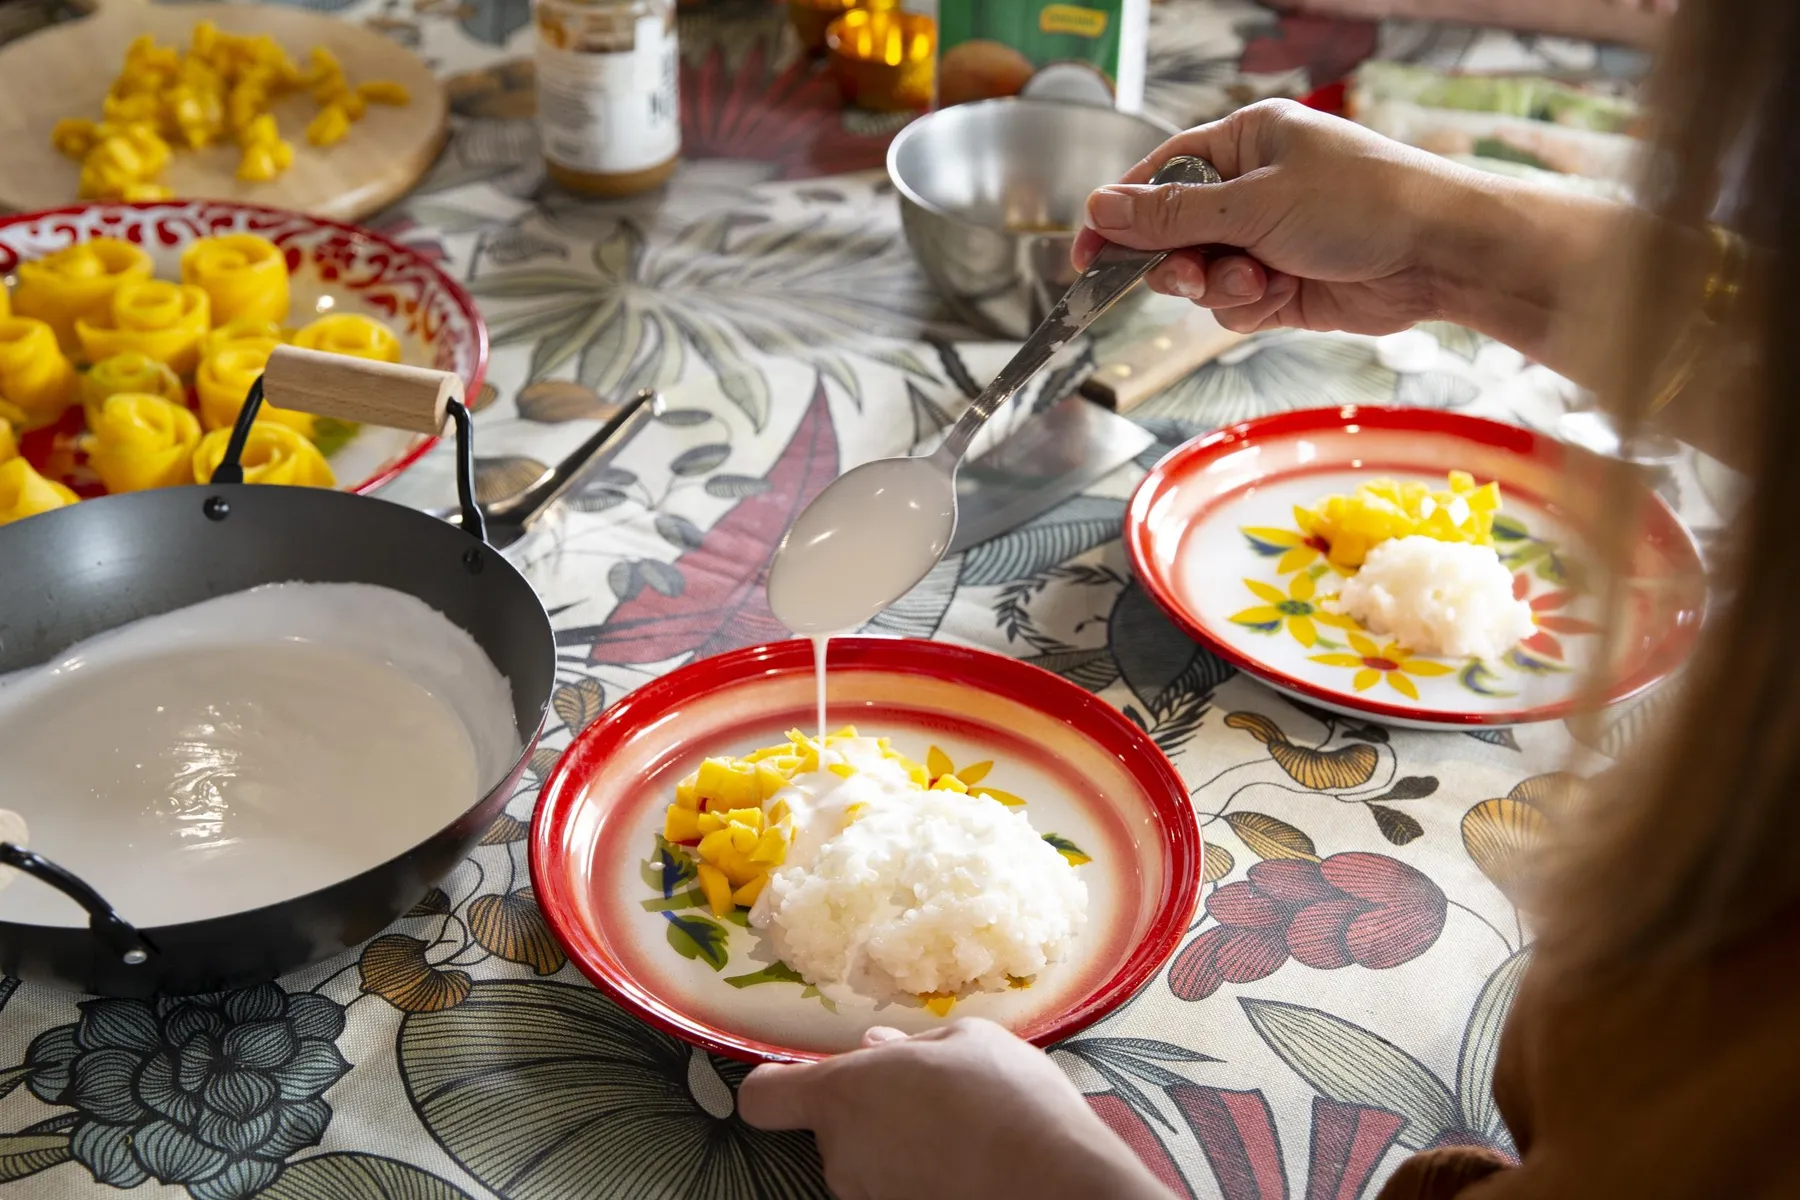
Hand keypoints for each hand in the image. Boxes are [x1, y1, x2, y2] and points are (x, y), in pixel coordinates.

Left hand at [738, 1019, 1171, 1199]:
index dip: (776, 1084)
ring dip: (898, 1147)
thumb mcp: (967, 1039)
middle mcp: (841, 1155)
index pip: (763, 1098)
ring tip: (959, 1133)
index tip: (799, 1078)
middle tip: (926, 1095)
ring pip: (867, 1163)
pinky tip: (966, 1166)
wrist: (1054, 1186)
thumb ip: (910, 1044)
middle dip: (869, 1113)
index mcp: (843, 1095)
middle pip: (830, 1130)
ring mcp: (868, 1198)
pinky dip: (921, 1177)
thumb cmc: (1007, 1099)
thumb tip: (878, 1047)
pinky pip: (897, 1189)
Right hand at [1073, 99, 1484, 335]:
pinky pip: (1232, 305)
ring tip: (1260, 281)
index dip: (1119, 215)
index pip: (1159, 177)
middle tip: (1192, 274)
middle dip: (1178, 261)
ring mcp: (1265, 239)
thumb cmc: (1363, 202)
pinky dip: (1249, 306)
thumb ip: (1172, 214)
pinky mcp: (1282, 284)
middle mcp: (1250, 188)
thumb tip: (1099, 207)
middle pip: (1170, 234)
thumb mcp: (1255, 202)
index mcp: (1244, 142)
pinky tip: (1283, 294)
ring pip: (1198, 277)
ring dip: (1220, 287)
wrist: (1439, 253)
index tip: (1087, 254)